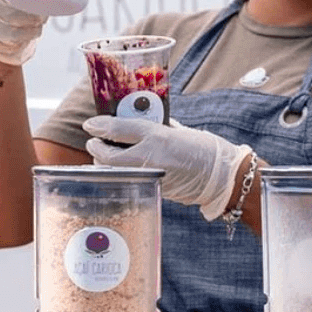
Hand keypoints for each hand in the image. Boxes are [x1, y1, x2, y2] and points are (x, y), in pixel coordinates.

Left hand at [84, 116, 251, 220]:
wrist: (220, 176)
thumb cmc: (202, 149)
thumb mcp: (176, 130)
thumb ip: (152, 126)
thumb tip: (128, 123)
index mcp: (157, 137)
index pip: (119, 129)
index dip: (100, 126)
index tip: (91, 125)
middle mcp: (150, 157)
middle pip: (106, 155)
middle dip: (96, 147)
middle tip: (96, 140)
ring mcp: (148, 176)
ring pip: (112, 170)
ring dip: (105, 163)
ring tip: (108, 154)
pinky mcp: (150, 189)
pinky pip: (126, 179)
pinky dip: (119, 172)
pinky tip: (124, 167)